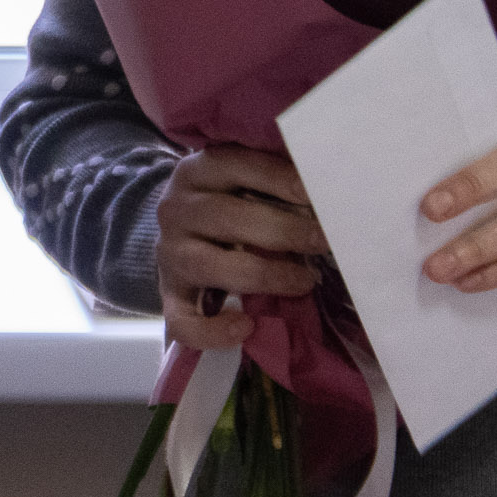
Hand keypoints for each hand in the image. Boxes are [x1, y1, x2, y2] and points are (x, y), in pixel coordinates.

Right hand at [154, 144, 328, 352]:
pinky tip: (246, 326)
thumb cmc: (226, 204)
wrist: (179, 234)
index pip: (235, 165)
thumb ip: (269, 182)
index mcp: (195, 171)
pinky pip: (183, 321)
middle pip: (227, 217)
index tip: (317, 196)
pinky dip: (213, 330)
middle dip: (283, 231)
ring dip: (265, 274)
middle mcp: (175, 209)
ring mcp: (169, 254)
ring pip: (210, 265)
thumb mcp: (237, 181)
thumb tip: (328, 189)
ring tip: (305, 280)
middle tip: (323, 242)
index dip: (278, 180)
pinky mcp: (168, 295)